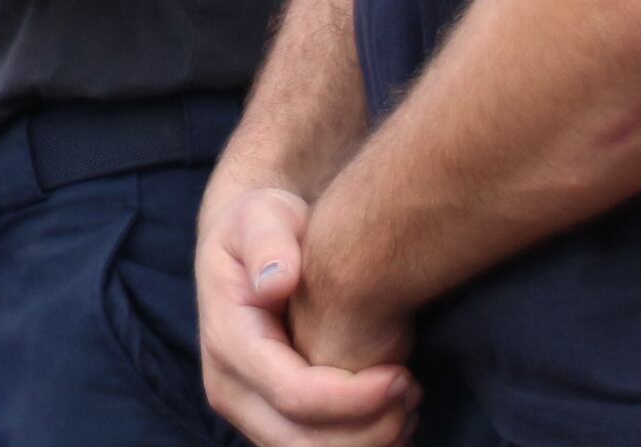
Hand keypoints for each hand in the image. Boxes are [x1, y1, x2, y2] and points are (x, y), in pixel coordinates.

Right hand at [198, 186, 417, 446]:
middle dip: (367, 430)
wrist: (247, 247)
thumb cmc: (261, 226)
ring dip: (366, 441)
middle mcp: (227, 387)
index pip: (292, 394)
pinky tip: (391, 414)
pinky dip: (357, 443)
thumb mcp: (262, 216)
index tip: (402, 376)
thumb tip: (277, 281)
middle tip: (413, 392)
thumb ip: (268, 242)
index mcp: (227, 340)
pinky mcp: (267, 420)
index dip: (352, 398)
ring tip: (408, 403)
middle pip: (301, 441)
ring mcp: (246, 410)